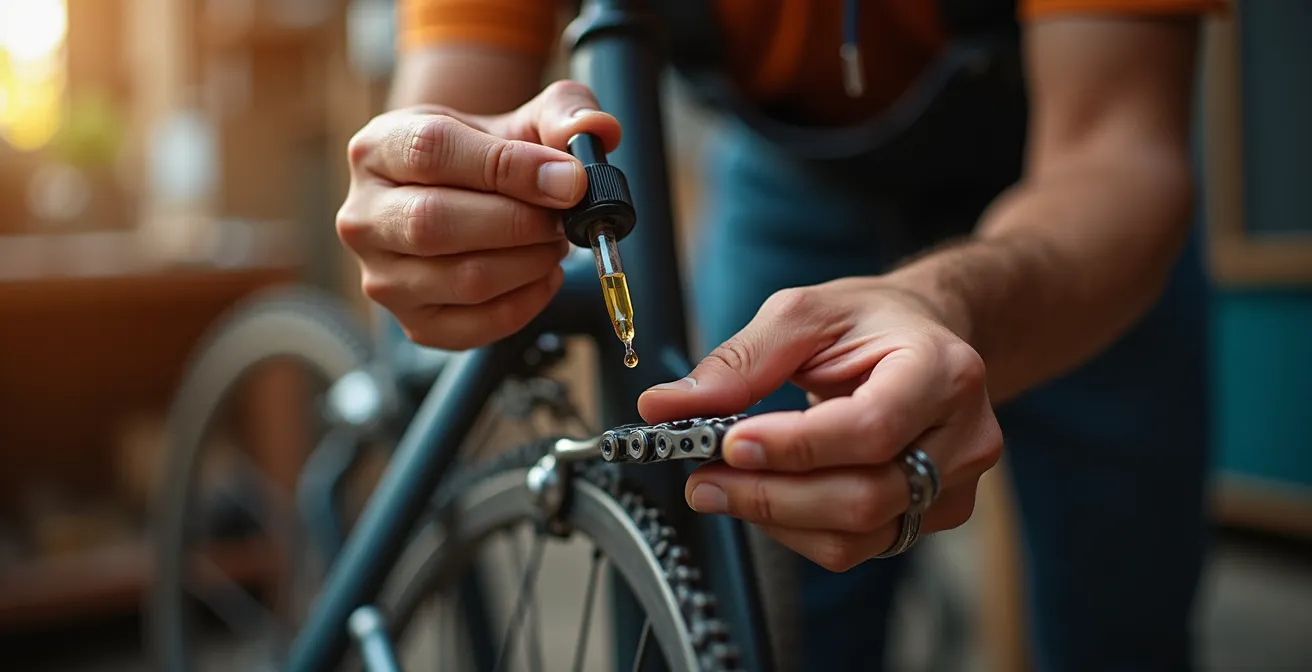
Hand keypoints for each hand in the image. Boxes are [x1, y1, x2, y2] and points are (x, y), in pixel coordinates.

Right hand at [337, 82, 621, 349]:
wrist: (462, 198)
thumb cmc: (487, 157)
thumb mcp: (521, 119)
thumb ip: (564, 112)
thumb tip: (596, 131)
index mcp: (378, 148)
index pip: (432, 152)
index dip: (509, 167)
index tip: (568, 180)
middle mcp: (364, 216)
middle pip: (435, 224)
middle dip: (520, 223)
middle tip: (564, 217)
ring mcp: (383, 277)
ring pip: (463, 279)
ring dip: (530, 262)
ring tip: (554, 241)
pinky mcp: (414, 322)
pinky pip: (477, 326)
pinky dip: (527, 303)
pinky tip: (543, 275)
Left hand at [637, 278, 1002, 571]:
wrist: (922, 339)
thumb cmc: (870, 323)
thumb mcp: (802, 316)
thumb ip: (738, 362)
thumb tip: (666, 405)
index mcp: (942, 371)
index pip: (870, 429)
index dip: (794, 448)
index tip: (727, 444)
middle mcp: (962, 436)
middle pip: (864, 496)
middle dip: (771, 495)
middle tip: (702, 480)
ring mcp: (953, 486)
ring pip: (857, 534)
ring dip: (776, 518)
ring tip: (720, 488)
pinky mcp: (932, 517)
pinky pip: (858, 546)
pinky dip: (798, 529)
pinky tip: (766, 496)